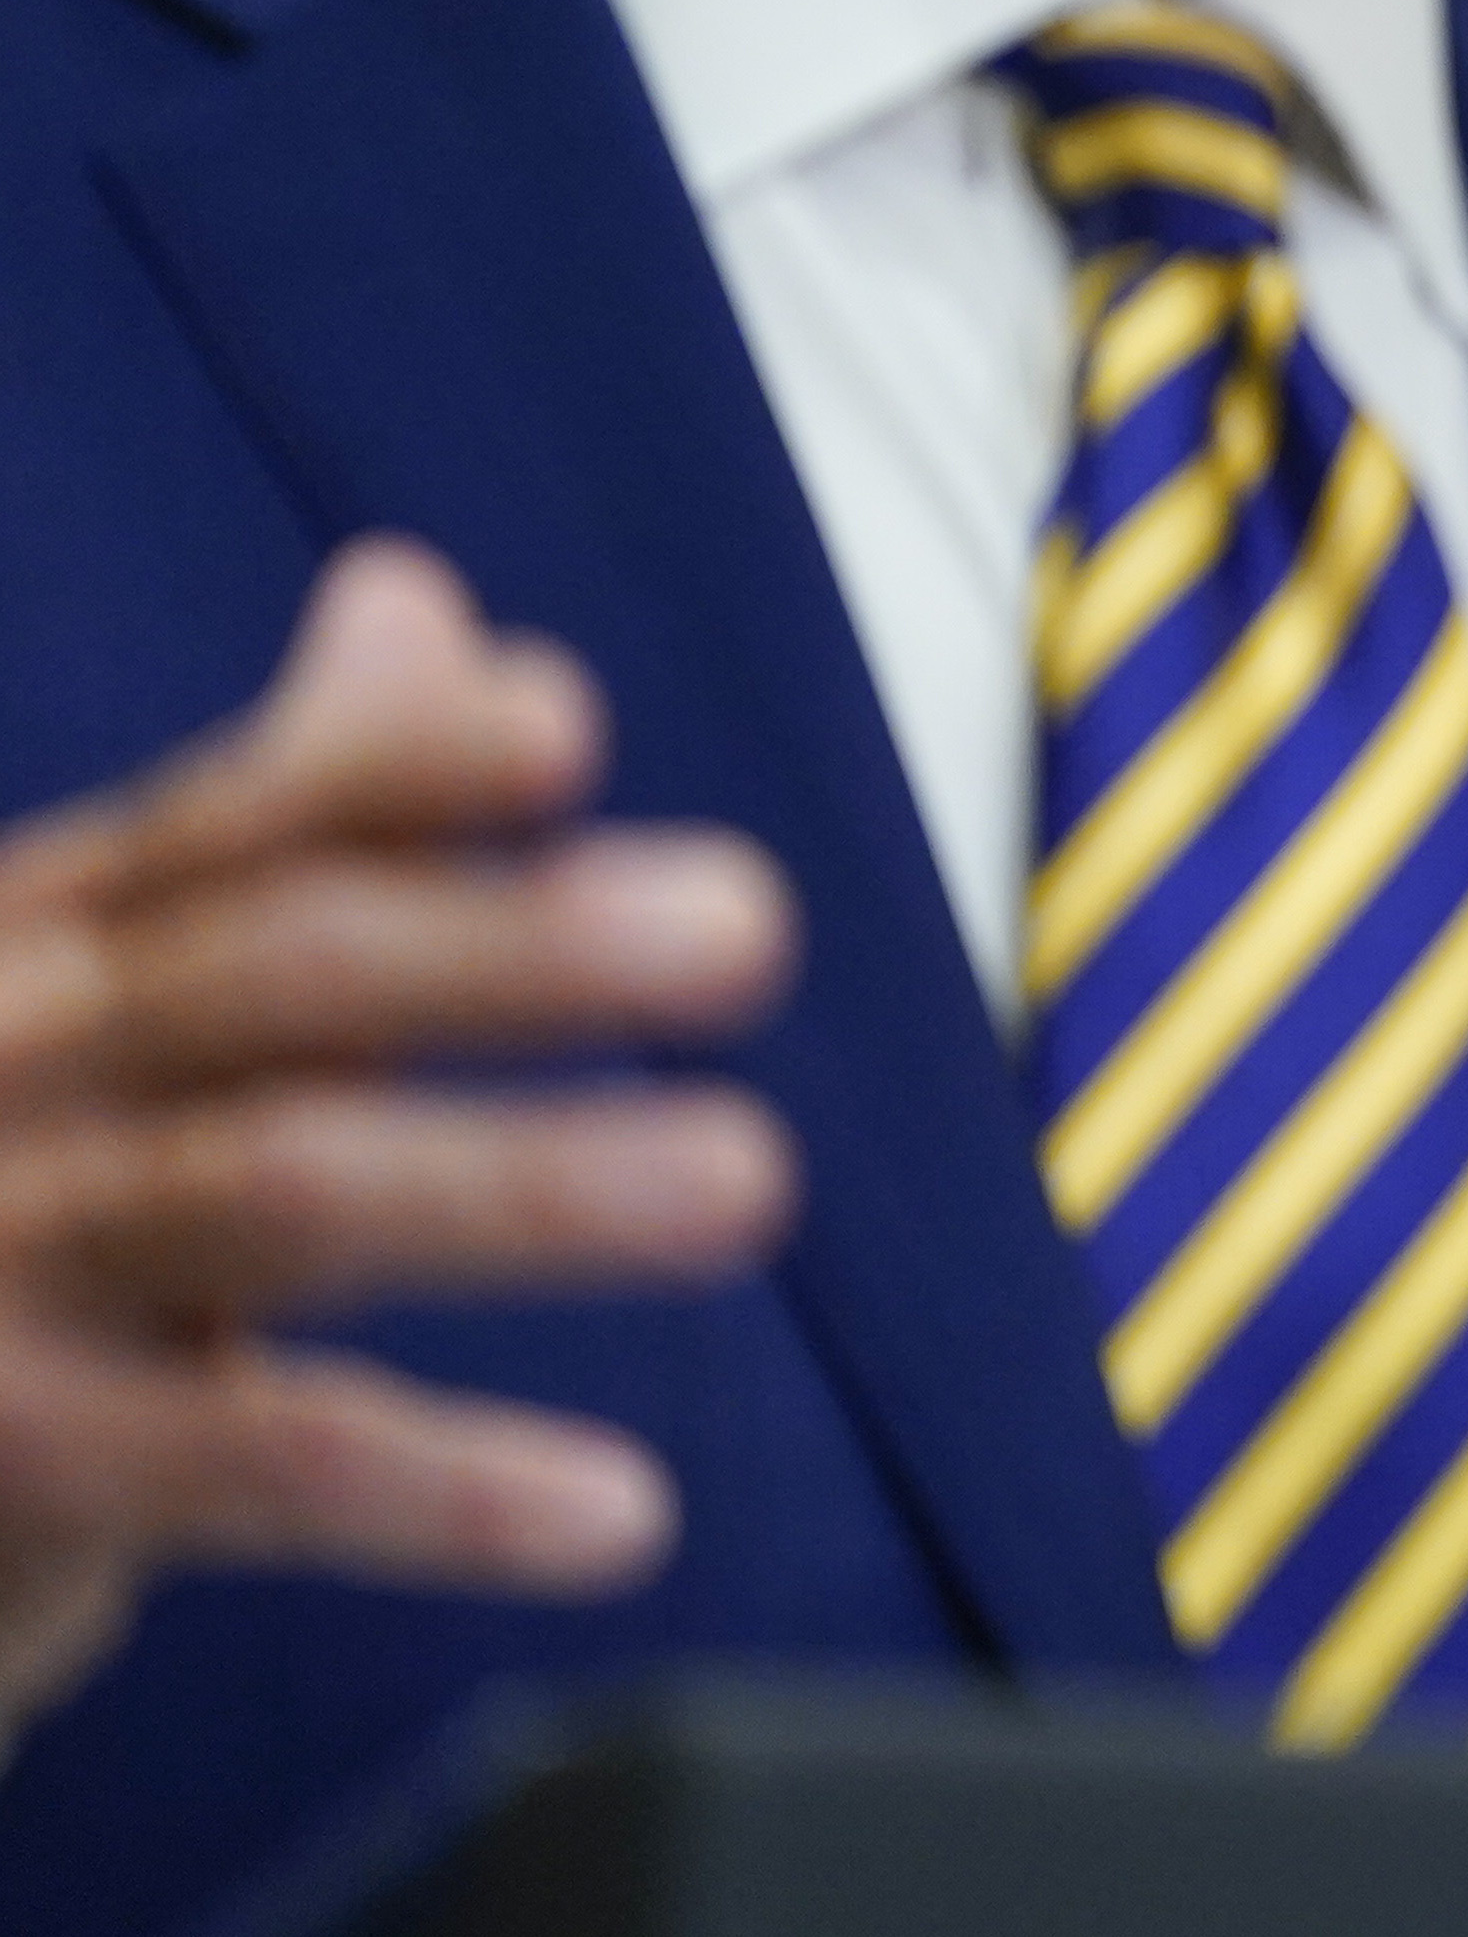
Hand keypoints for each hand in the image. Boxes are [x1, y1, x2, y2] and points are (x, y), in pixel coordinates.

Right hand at [0, 539, 798, 1728]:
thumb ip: (278, 805)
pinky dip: (449, 1489)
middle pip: (279, 976)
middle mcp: (5, 1067)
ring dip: (532, 1183)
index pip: (234, 827)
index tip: (566, 727)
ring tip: (754, 1175)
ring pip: (283, 1192)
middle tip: (751, 924)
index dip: (395, 772)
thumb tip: (418, 591)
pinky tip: (623, 1513)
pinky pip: (258, 1467)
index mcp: (44, 940)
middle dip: (516, 944)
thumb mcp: (99, 987)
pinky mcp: (11, 1462)